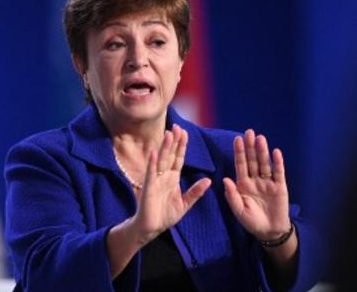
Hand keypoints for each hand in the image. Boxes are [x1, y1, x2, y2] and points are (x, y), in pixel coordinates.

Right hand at [131, 125, 210, 242]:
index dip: (181, 146)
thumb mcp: (185, 204)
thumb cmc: (166, 216)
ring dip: (164, 147)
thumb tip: (208, 180)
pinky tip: (154, 152)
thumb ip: (195, 192)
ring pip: (161, 160)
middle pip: (170, 155)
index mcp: (172, 178)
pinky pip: (150, 173)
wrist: (151, 228)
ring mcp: (155, 180)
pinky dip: (152, 163)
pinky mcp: (148, 188)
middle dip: (174, 141)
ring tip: (168, 134)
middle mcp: (164, 176)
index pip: (178, 158)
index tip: (184, 132)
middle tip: (177, 126)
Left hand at [223, 129, 290, 240]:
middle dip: (250, 147)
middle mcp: (255, 180)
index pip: (240, 165)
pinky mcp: (280, 186)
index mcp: (243, 184)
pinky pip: (278, 173)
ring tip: (261, 138)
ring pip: (265, 164)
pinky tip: (276, 152)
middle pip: (252, 161)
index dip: (239, 152)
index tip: (237, 139)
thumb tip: (225, 179)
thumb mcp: (239, 211)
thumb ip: (232, 196)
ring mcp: (268, 182)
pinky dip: (278, 163)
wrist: (270, 231)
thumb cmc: (252, 222)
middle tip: (249, 132)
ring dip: (263, 151)